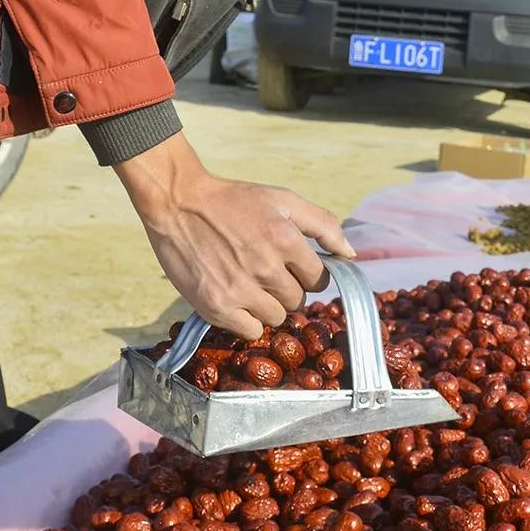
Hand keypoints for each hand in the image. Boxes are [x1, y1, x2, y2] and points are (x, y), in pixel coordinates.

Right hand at [115, 132, 355, 338]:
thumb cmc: (233, 200)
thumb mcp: (282, 200)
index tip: (289, 266)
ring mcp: (240, 289)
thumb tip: (351, 255)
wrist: (178, 202)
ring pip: (276, 318)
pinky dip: (246, 320)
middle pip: (297, 301)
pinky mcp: (216, 306)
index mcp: (286, 240)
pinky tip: (234, 298)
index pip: (319, 280)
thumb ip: (323, 225)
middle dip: (286, 289)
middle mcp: (266, 267)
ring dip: (266, 306)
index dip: (306, 274)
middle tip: (262, 271)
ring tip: (246, 283)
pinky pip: (250, 331)